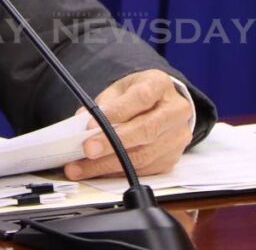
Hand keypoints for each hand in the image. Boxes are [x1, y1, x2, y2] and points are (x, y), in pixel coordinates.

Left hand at [64, 69, 192, 179]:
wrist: (163, 105)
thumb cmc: (136, 94)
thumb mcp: (119, 88)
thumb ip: (102, 103)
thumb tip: (80, 123)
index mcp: (160, 85)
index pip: (141, 98)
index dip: (116, 112)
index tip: (90, 125)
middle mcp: (175, 112)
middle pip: (145, 130)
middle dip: (112, 143)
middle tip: (87, 150)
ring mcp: (177, 137)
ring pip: (144, 155)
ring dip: (108, 164)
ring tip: (82, 167)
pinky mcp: (172, 158)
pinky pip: (144, 170)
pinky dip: (118, 172)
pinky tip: (98, 172)